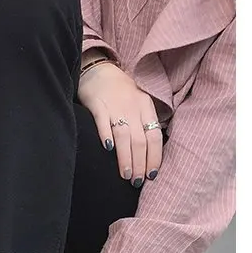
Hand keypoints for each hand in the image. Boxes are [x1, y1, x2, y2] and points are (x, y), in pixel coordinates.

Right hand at [78, 60, 161, 185]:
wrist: (99, 70)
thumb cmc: (120, 93)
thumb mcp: (139, 104)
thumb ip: (144, 125)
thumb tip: (150, 155)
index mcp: (146, 107)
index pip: (154, 136)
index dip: (154, 157)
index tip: (151, 175)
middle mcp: (133, 107)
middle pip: (140, 140)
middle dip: (140, 163)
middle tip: (137, 182)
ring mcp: (115, 106)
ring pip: (124, 136)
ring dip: (126, 158)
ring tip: (126, 176)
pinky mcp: (97, 104)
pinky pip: (103, 122)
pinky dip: (106, 135)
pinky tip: (108, 150)